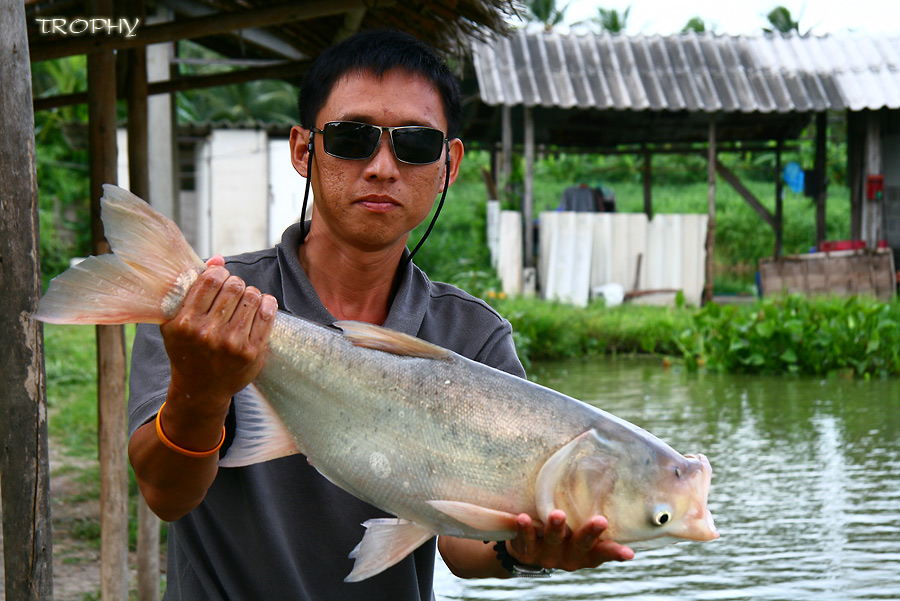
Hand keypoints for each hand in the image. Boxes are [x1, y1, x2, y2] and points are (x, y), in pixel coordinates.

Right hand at [161, 256, 277, 415]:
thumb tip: (218, 259)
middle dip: (236, 283)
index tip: (220, 278)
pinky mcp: (252, 351)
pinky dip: (267, 303)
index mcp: (185, 323)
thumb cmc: (188, 349)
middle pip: (234, 286)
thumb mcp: (178, 321)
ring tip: (245, 300)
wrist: (201, 389)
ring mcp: (232, 343)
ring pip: (252, 296)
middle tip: (234, 290)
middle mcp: (208, 333)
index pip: (210, 280)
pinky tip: (262, 304)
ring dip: (251, 293)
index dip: (219, 273)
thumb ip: (194, 288)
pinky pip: (267, 313)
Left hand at [506, 510, 633, 571]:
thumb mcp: (577, 527)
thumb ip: (589, 511)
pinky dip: (525, 529)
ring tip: (558, 514)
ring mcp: (548, 556)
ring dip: (556, 528)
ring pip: (553, 541)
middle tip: (601, 521)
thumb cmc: (563, 532)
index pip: (604, 552)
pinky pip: (526, 539)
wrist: (527, 549)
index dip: (616, 553)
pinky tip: (523, 518)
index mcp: (586, 552)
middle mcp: (570, 557)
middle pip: (581, 545)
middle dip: (590, 533)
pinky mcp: (527, 552)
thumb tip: (611, 473)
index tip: (629, 553)